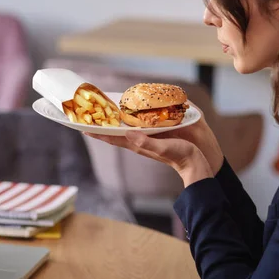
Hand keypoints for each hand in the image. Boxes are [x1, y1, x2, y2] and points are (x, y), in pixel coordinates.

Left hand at [85, 103, 224, 185]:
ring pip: (125, 131)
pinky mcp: (156, 136)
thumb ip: (147, 143)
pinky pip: (138, 127)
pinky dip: (130, 121)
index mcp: (138, 145)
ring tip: (105, 114)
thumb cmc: (180, 156)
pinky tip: (131, 115)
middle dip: (103, 126)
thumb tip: (129, 135)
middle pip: (115, 134)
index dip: (98, 133)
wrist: (195, 164)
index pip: (113, 138)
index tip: (83, 127)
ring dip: (114, 123)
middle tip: (90, 115)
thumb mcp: (163, 148)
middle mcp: (139, 142)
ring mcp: (147, 140)